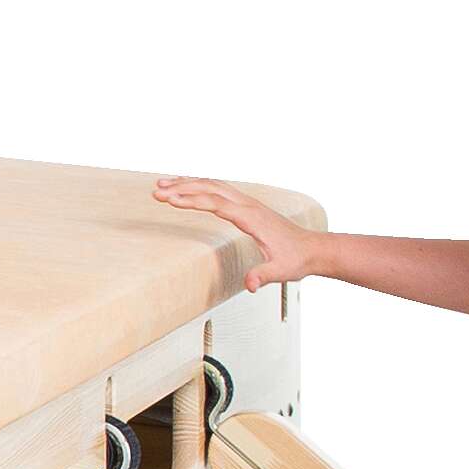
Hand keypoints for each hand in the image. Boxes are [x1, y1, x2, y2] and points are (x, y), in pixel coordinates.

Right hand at [149, 176, 320, 291]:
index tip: (169, 200)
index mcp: (251, 217)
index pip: (215, 203)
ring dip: (188, 183)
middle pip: (210, 188)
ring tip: (163, 185)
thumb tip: (250, 285)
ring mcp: (248, 203)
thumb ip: (263, 276)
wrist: (312, 249)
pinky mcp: (247, 206)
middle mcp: (248, 205)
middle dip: (181, 188)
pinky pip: (219, 190)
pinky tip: (188, 187)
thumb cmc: (296, 259)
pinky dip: (200, 185)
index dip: (191, 200)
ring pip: (213, 185)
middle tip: (156, 192)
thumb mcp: (280, 271)